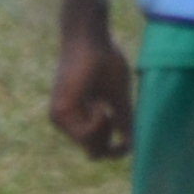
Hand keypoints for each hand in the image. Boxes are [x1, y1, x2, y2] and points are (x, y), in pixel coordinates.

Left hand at [51, 18, 135, 158]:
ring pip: (90, 145)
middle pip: (94, 151)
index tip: (128, 145)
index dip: (114, 151)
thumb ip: (123, 119)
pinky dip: (97, 123)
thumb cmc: (106, 62)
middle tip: (113, 114)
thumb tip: (132, 143)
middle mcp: (69, 122)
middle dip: (110, 139)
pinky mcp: (60, 113)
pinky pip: (85, 134)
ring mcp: (62, 119)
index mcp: (82, 118)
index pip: (96, 148)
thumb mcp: (119, 97)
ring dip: (103, 127)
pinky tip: (98, 103)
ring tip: (103, 103)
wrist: (90, 41)